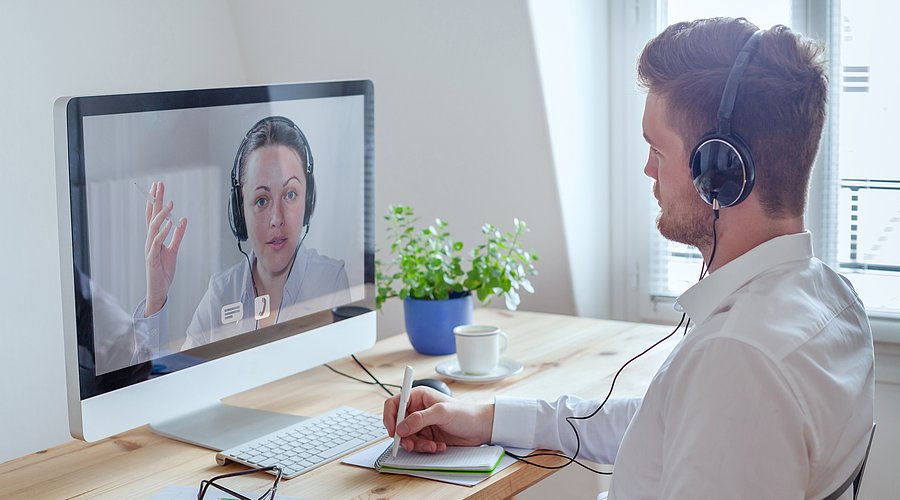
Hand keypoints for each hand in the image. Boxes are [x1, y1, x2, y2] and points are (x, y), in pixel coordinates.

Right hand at [143, 181, 187, 316]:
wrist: (159, 290)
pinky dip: (163, 232)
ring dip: (162, 214)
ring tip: (170, 202)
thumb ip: (177, 236)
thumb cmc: (163, 270)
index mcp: (154, 238)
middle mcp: (149, 240)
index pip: (153, 216)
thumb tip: (182, 220)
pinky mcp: (152, 258)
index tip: (157, 187)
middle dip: (154, 200)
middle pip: (151, 216)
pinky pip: (157, 242)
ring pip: (153, 227)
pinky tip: (170, 223)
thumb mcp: (173, 250)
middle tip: (159, 184)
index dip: (155, 201)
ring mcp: (149, 248)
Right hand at [383, 386, 493, 452]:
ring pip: (407, 438)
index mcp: (418, 397)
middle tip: (411, 445)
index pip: (394, 404)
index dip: (390, 417)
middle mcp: (417, 410)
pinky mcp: (427, 436)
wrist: (481, 428)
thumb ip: (420, 419)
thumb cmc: (465, 413)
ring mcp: (422, 424)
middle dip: (404, 437)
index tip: (393, 431)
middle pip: (398, 424)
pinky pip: (418, 445)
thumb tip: (401, 427)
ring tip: (432, 445)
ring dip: (418, 444)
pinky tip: (438, 446)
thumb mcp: (442, 412)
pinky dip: (426, 448)